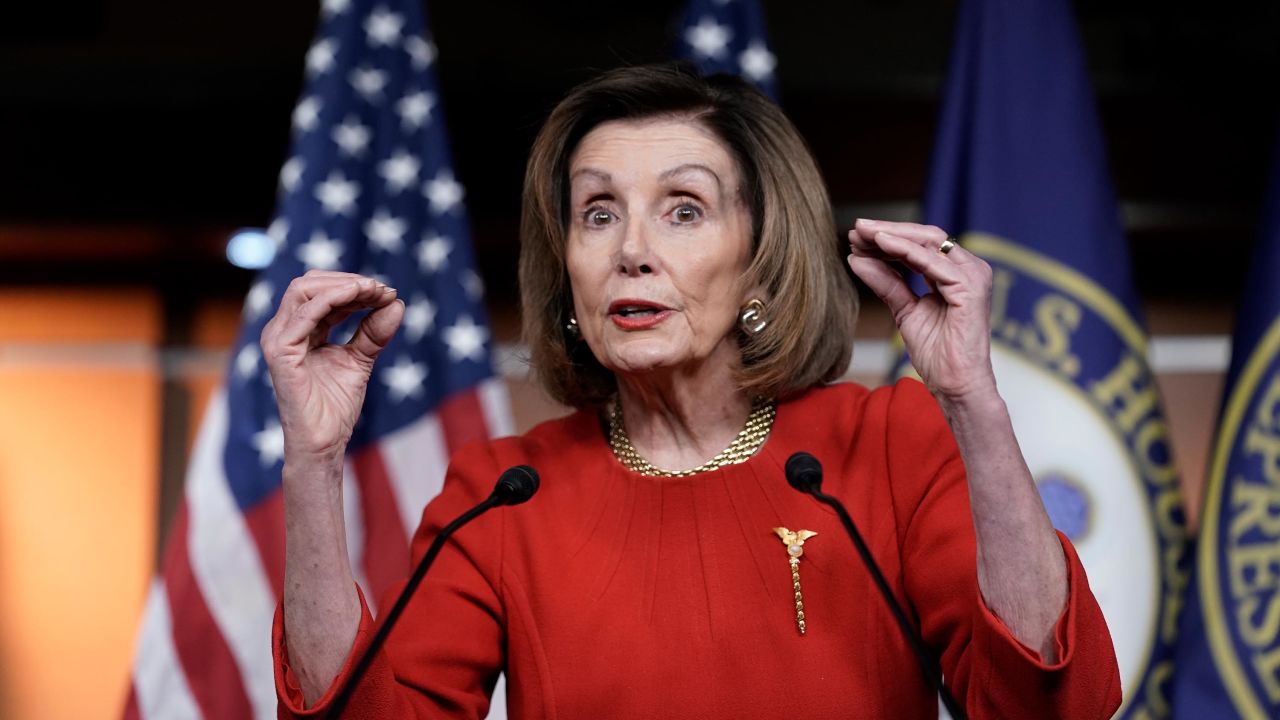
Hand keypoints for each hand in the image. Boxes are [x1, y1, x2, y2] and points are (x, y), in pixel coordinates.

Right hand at [260, 270, 404, 466]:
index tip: (388, 293)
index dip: (355, 287)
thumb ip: (374, 332)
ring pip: (304, 289)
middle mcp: (283, 329)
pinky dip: (332, 298)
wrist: (324, 443)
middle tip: (383, 290)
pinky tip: (358, 297)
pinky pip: (304, 313)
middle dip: (350, 281)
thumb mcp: (360, 360)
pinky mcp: (280, 351)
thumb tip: (397, 304)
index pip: (322, 292)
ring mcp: (277, 338)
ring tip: (374, 291)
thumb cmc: (335, 407)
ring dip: (344, 285)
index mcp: (299, 330)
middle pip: (311, 283)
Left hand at [846, 219, 995, 402]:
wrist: (954, 385)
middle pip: (925, 236)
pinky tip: (881, 244)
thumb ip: (886, 283)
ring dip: (892, 236)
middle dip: (887, 230)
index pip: (920, 244)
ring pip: (928, 242)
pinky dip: (905, 251)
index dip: (887, 238)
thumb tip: (856, 258)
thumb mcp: (904, 310)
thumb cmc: (937, 354)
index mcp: (955, 273)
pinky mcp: (971, 287)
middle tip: (856, 228)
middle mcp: (968, 268)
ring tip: (862, 234)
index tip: (856, 237)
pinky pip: (933, 262)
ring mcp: (973, 275)